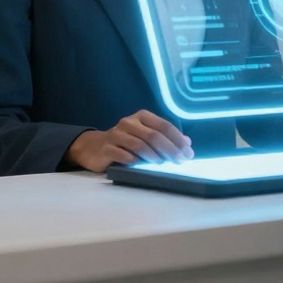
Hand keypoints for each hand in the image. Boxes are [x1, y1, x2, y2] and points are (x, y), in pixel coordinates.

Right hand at [66, 109, 192, 172]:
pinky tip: (140, 165)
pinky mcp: (106, 148)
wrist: (94, 147)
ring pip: (139, 145)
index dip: (178, 140)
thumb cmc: (125, 142)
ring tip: (162, 164)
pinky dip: (133, 160)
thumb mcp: (146, 136)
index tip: (188, 153)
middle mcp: (129, 122)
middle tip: (179, 161)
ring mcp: (116, 134)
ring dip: (154, 156)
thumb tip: (187, 143)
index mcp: (142, 117)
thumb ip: (166, 138)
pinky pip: (122, 154)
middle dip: (170, 150)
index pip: (164, 126)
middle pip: (154, 135)